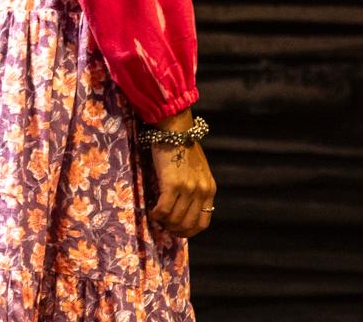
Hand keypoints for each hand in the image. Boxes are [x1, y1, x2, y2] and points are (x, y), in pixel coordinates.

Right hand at [142, 109, 216, 236]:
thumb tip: (185, 212)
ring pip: (174, 220)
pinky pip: (163, 210)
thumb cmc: (184, 150)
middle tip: (163, 224)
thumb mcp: (198, 172)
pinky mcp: (173, 184)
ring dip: (163, 223)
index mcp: (210, 189)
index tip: (176, 230)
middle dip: (173, 230)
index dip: (188, 232)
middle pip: (188, 225)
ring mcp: (188, 188)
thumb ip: (196, 190)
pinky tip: (152, 210)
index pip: (203, 223)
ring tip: (157, 215)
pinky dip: (156, 215)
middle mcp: (201, 190)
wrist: (176, 130)